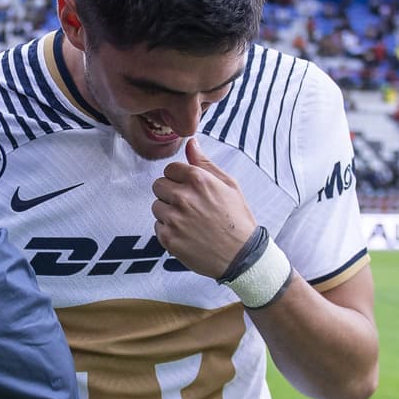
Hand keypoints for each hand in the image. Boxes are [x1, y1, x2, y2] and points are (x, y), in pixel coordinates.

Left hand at [151, 139, 256, 278]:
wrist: (241, 256)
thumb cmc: (237, 219)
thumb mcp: (228, 185)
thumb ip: (205, 163)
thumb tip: (191, 142)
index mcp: (198, 180)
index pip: (170, 169)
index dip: (179, 179)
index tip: (189, 189)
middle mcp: (183, 197)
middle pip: (159, 185)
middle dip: (170, 193)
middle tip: (189, 206)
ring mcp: (174, 218)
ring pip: (157, 206)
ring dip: (168, 212)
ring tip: (189, 221)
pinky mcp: (168, 238)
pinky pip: (158, 226)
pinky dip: (168, 230)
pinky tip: (186, 234)